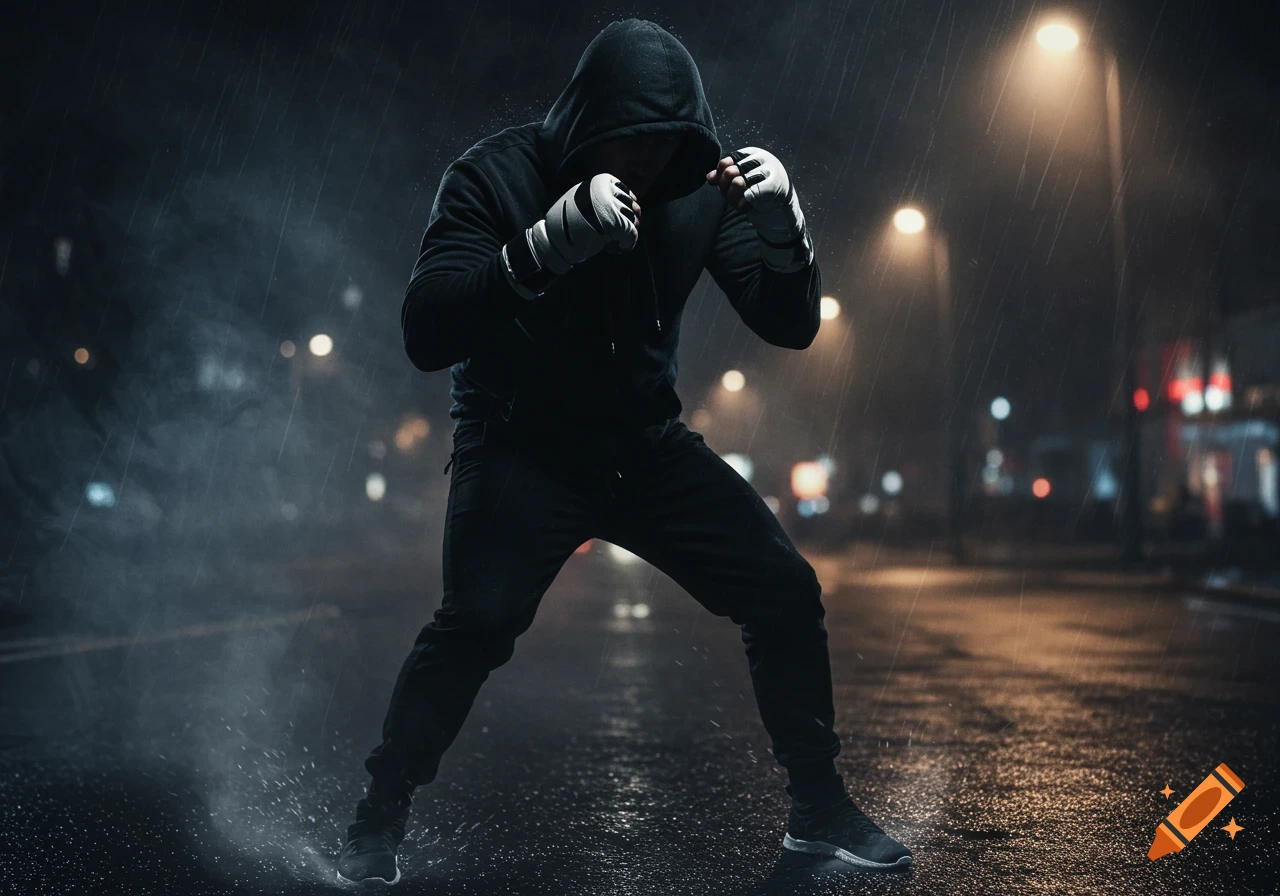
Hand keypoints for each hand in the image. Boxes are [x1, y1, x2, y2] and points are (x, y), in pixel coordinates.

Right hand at [531, 173, 640, 272]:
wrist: (554, 241)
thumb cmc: (567, 224)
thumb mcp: (584, 200)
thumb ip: (602, 197)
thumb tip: (631, 202)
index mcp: (600, 182)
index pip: (626, 193)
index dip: (625, 208)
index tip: (621, 219)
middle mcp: (607, 191)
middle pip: (631, 208)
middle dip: (627, 223)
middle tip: (616, 235)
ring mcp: (611, 207)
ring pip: (633, 221)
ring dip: (625, 235)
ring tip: (611, 242)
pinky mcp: (615, 224)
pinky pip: (632, 234)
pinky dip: (626, 245)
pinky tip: (612, 249)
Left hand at [707, 146, 812, 271]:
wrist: (783, 200)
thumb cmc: (759, 187)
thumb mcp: (741, 178)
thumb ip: (724, 176)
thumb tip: (709, 178)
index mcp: (751, 154)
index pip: (726, 163)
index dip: (720, 177)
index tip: (723, 187)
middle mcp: (759, 159)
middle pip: (730, 172)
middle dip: (724, 189)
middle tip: (729, 198)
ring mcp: (767, 171)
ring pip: (738, 183)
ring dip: (733, 198)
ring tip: (737, 204)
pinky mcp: (774, 185)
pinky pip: (751, 193)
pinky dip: (743, 203)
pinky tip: (744, 208)